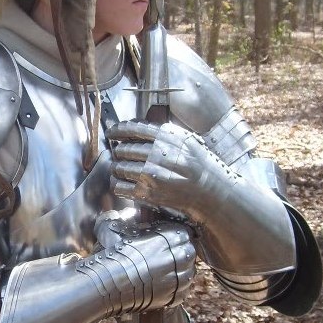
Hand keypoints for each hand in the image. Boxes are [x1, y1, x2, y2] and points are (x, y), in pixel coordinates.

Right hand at [88, 209, 195, 312]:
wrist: (107, 283)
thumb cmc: (110, 254)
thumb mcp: (112, 227)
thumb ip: (119, 217)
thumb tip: (122, 214)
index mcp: (171, 236)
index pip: (184, 233)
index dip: (173, 236)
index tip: (164, 241)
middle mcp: (180, 256)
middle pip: (189, 252)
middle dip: (179, 254)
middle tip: (165, 257)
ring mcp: (178, 278)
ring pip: (188, 273)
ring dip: (179, 272)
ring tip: (163, 272)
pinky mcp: (174, 296)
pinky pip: (183, 291)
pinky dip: (175, 289)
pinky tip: (162, 286)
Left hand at [107, 121, 295, 276]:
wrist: (210, 191)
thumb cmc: (200, 164)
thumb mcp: (186, 139)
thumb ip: (163, 132)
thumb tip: (136, 128)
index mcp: (166, 138)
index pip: (132, 129)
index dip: (118, 129)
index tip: (112, 132)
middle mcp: (156, 154)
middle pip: (123, 149)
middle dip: (120, 151)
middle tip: (121, 153)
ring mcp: (151, 175)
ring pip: (119, 167)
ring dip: (118, 168)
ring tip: (122, 168)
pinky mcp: (148, 194)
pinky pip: (120, 186)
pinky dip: (118, 184)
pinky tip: (123, 182)